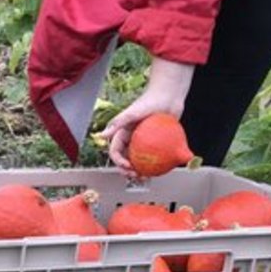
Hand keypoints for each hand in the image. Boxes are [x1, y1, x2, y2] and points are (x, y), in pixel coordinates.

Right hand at [103, 57, 194, 171]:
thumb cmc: (150, 100)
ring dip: (141, 170)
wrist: (169, 94)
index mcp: (122, 133)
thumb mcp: (132, 112)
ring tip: (146, 176)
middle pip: (125, 159)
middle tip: (136, 176)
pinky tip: (160, 169)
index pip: (115, 151)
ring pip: (139, 159)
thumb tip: (101, 135)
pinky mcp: (155, 141)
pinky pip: (153, 155)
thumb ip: (117, 123)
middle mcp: (131, 138)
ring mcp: (143, 141)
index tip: (128, 167)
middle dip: (128, 171)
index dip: (119, 162)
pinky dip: (154, 164)